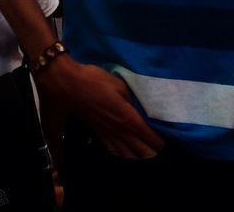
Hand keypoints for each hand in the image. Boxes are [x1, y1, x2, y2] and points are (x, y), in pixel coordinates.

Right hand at [41, 56, 163, 159]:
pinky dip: (124, 154)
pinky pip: (115, 151)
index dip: (161, 140)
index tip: (167, 135)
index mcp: (129, 119)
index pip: (151, 139)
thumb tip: (143, 107)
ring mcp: (109, 136)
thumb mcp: (119, 84)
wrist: (69, 84)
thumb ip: (133, 98)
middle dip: (153, 151)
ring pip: (129, 156)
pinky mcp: (99, 135)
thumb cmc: (95, 80)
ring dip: (139, 155)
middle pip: (143, 153)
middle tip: (158, 143)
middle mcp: (121, 132)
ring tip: (144, 148)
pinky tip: (125, 150)